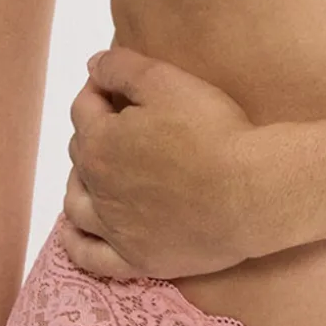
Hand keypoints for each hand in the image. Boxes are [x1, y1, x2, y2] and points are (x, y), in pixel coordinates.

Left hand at [59, 45, 261, 281]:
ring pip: (76, 205)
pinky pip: (91, 257)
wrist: (250, 191)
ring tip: (95, 171)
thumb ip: (122, 68)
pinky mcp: (137, 260)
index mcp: (100, 143)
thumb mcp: (166, 81)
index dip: (97, 89)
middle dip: (92, 131)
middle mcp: (97, 189)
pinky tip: (75, 232)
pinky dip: (76, 243)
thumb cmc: (210, 130)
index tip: (114, 82)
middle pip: (80, 153)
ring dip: (79, 182)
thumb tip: (92, 65)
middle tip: (120, 120)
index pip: (84, 108)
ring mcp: (115, 229)